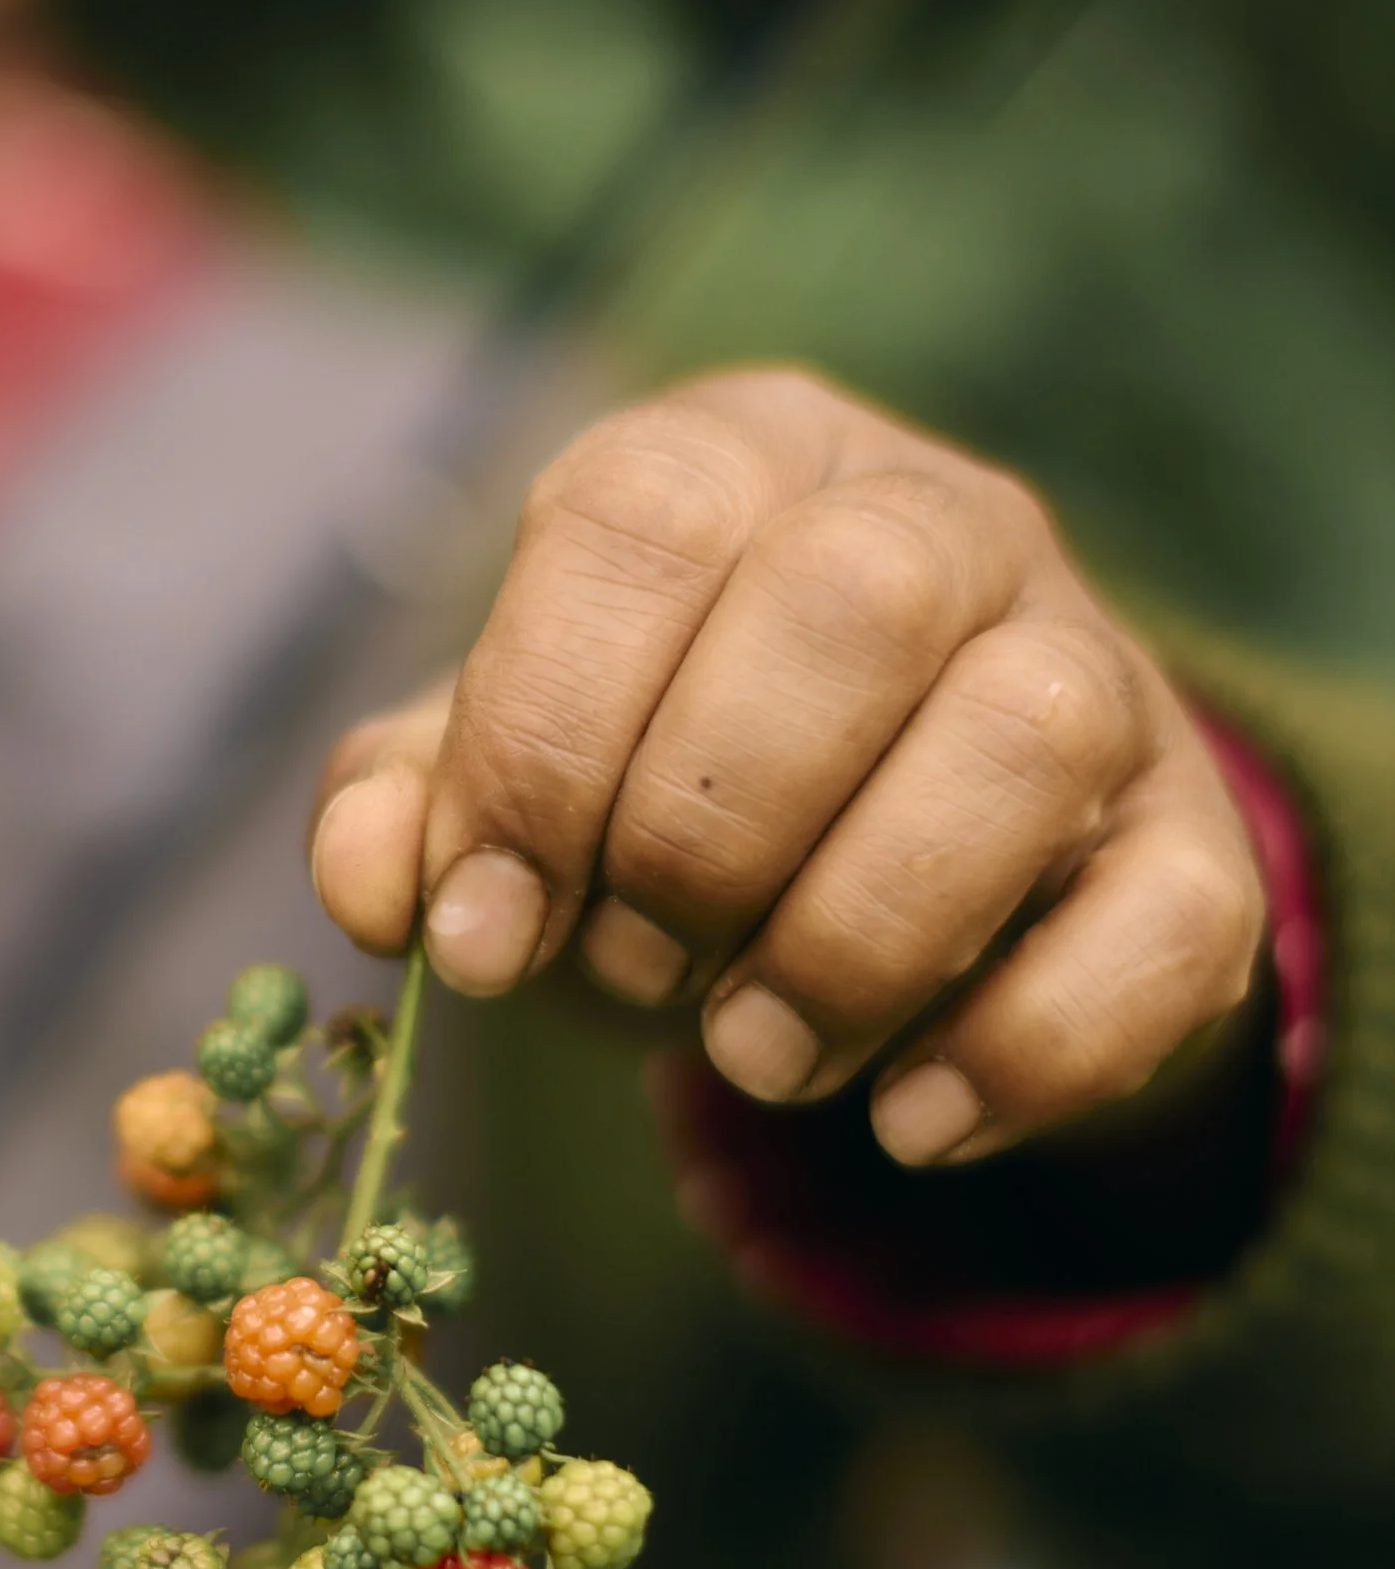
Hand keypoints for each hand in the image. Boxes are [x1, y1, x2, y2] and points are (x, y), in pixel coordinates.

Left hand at [313, 369, 1264, 1166]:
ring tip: (753, 1054)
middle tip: (637, 972)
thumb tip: (372, 887)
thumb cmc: (666, 797)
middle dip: (701, 830)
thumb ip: (421, 802)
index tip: (482, 927)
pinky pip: (1161, 923)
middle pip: (848, 595)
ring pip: (1023, 733)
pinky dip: (1018, 1049)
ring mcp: (1098, 666)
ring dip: (854, 938)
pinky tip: (908, 1116)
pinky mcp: (1197, 841)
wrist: (898, 899)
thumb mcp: (521, 776)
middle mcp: (941, 516)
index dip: (540, 735)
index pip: (641, 516)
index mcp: (743, 453)